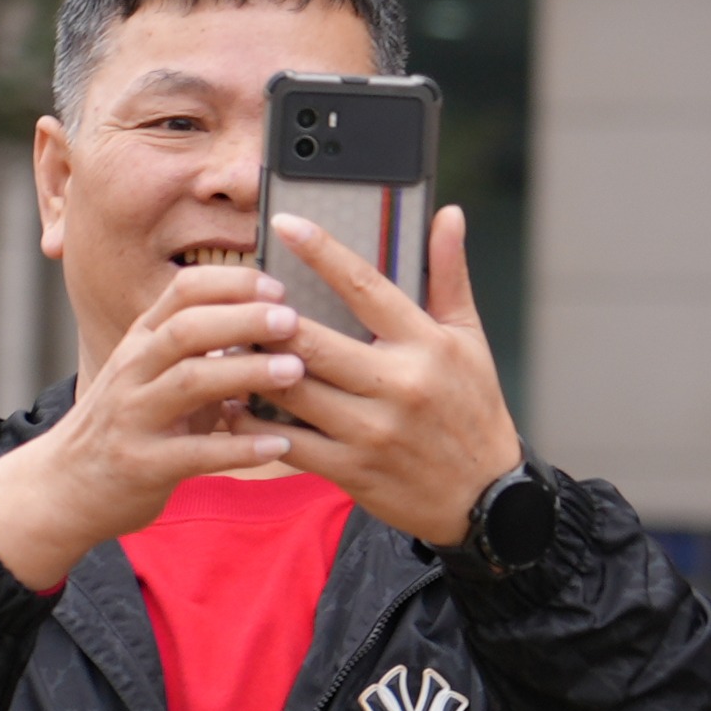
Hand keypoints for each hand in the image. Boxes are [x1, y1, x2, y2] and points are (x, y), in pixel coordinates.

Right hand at [0, 263, 302, 587]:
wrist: (63, 487)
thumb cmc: (124, 424)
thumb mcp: (151, 375)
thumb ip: (199, 349)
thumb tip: (267, 320)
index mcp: (141, 342)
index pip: (183, 292)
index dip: (231, 283)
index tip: (276, 287)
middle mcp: (133, 371)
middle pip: (187, 329)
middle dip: (242, 319)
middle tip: (292, 320)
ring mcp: (133, 417)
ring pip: (189, 382)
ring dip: (246, 373)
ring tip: (295, 371)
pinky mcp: (142, 464)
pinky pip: (194, 452)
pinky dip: (239, 447)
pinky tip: (278, 444)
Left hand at [252, 204, 525, 546]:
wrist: (486, 497)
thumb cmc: (474, 407)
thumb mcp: (469, 338)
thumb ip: (449, 273)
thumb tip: (448, 213)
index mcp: (426, 344)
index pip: (366, 286)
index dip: (322, 252)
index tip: (285, 224)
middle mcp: (399, 385)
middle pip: (310, 342)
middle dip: (266, 320)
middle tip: (235, 299)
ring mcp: (372, 431)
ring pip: (290, 391)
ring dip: (250, 369)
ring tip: (224, 348)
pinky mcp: (353, 469)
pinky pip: (288, 442)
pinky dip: (254, 422)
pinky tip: (234, 404)